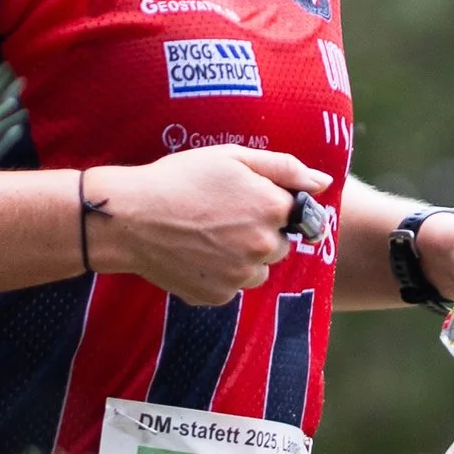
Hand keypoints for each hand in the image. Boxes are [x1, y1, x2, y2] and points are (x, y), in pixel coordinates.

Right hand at [88, 145, 332, 304]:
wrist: (129, 218)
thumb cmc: (179, 179)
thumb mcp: (232, 157)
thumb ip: (284, 168)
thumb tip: (324, 182)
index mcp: (272, 208)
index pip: (296, 213)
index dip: (270, 204)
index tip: (243, 200)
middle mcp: (263, 246)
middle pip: (279, 245)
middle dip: (259, 233)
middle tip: (221, 217)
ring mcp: (241, 275)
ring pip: (258, 269)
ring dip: (243, 257)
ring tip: (205, 237)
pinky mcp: (218, 295)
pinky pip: (232, 287)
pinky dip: (219, 275)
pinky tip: (194, 255)